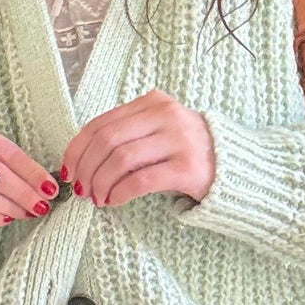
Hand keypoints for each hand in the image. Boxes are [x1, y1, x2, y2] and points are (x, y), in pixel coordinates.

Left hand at [58, 90, 215, 208]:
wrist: (236, 168)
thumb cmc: (188, 153)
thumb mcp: (159, 133)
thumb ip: (126, 137)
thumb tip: (80, 162)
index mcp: (153, 103)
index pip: (101, 122)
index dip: (77, 148)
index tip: (68, 170)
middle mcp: (166, 116)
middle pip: (107, 140)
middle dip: (86, 168)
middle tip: (81, 190)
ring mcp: (179, 140)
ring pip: (121, 159)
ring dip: (100, 183)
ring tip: (97, 198)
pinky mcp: (188, 167)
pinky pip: (141, 180)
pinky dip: (120, 193)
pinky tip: (114, 201)